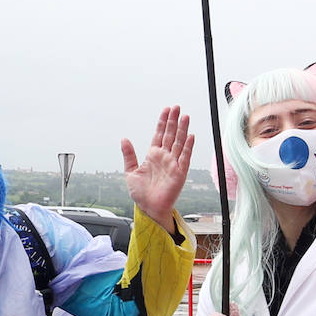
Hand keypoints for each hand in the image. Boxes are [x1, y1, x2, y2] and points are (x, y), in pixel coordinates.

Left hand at [122, 106, 193, 230]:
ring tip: (185, 117)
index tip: (166, 110)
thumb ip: (129, 155)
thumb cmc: (141, 193)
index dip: (163, 122)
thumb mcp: (130, 171)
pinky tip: (190, 136)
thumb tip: (124, 139)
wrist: (148, 208)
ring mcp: (173, 164)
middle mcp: (164, 157)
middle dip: (174, 121)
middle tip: (177, 107)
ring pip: (179, 143)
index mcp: (153, 155)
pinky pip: (185, 157)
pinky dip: (188, 147)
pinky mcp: (180, 173)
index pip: (159, 134)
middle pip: (171, 135)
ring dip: (183, 130)